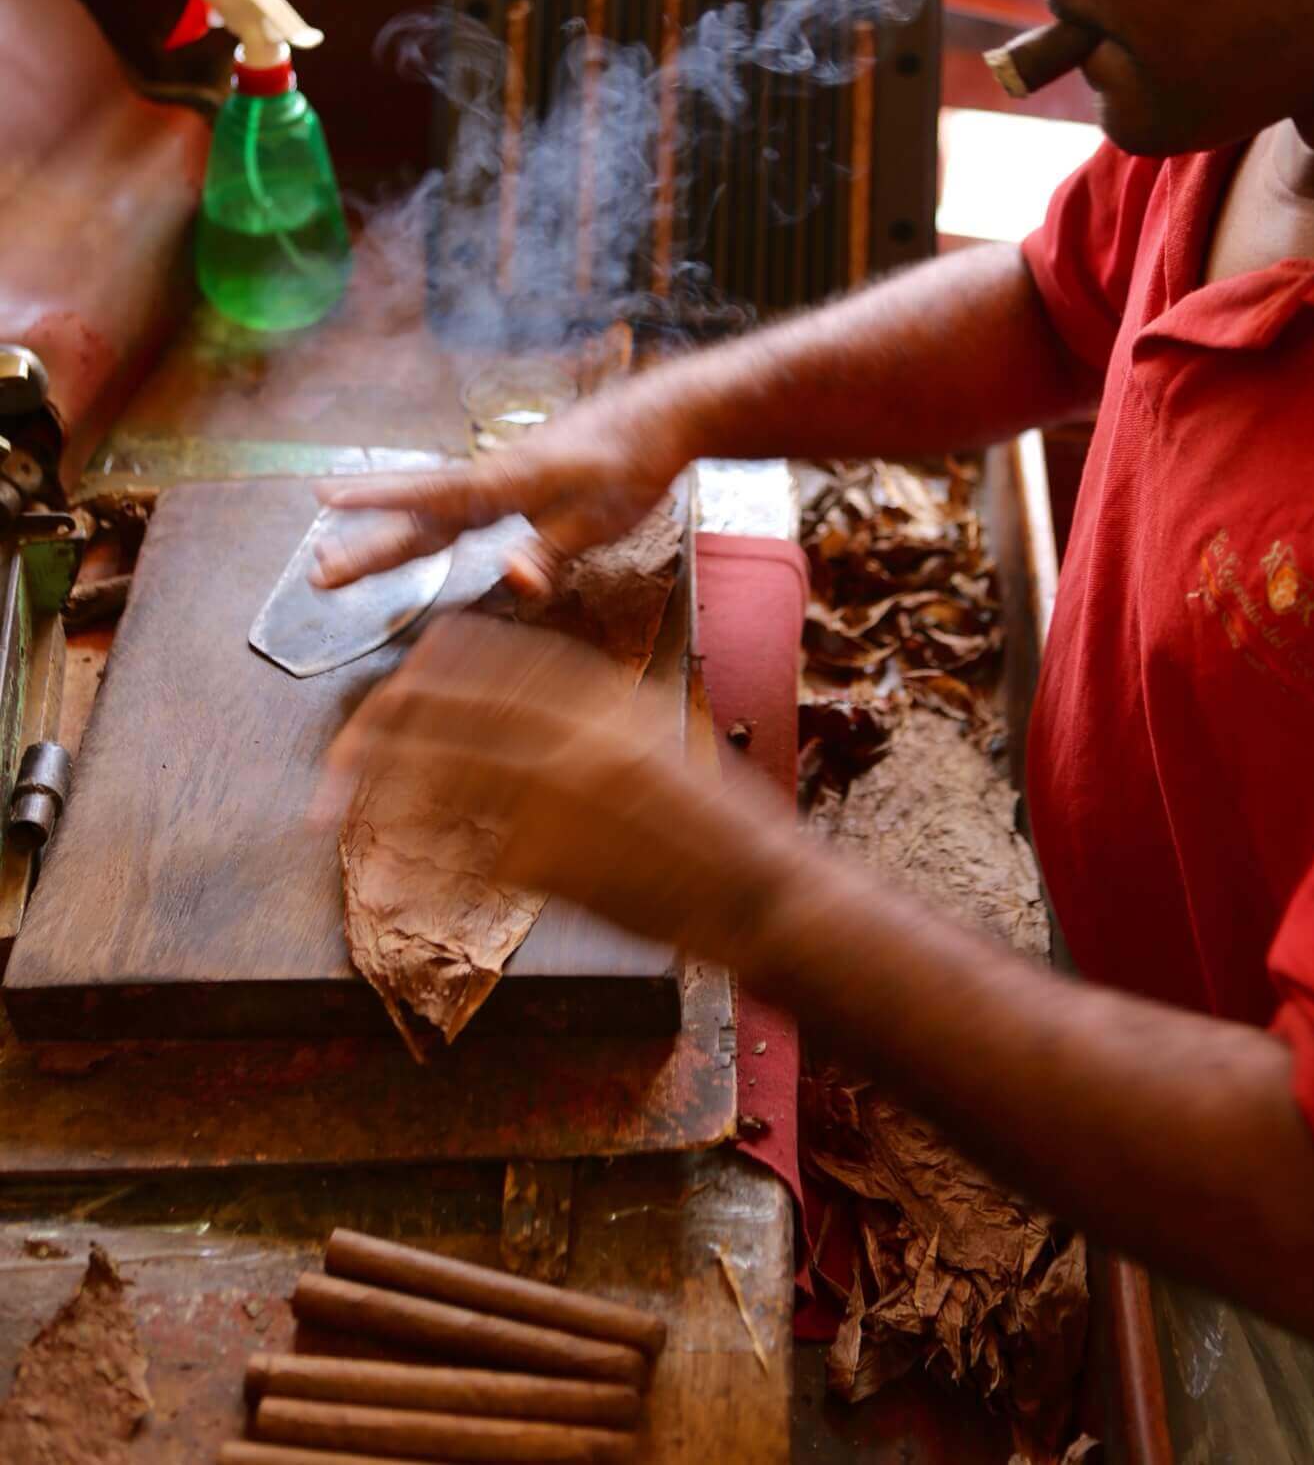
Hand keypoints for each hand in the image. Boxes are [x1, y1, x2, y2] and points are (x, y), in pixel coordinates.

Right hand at [312, 384, 692, 594]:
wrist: (660, 418)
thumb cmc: (628, 466)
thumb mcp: (596, 519)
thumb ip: (548, 552)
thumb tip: (511, 582)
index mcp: (504, 484)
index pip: (428, 498)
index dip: (375, 503)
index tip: (322, 500)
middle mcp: (491, 476)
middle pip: (419, 513)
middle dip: (367, 541)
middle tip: (318, 571)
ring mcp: (500, 476)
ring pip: (432, 507)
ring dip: (387, 527)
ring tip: (340, 547)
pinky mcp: (515, 479)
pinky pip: (455, 503)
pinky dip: (422, 515)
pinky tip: (413, 527)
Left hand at [320, 613, 797, 960]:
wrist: (760, 889)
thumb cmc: (717, 819)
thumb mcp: (651, 735)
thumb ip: (582, 715)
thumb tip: (507, 711)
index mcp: (595, 688)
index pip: (480, 653)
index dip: (421, 671)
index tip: (393, 695)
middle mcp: (567, 726)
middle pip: (437, 702)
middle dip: (373, 726)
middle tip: (335, 757)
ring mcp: (553, 789)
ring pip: (429, 772)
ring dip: (370, 793)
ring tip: (324, 811)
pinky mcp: (544, 855)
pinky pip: (463, 850)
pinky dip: (431, 863)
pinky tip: (404, 879)